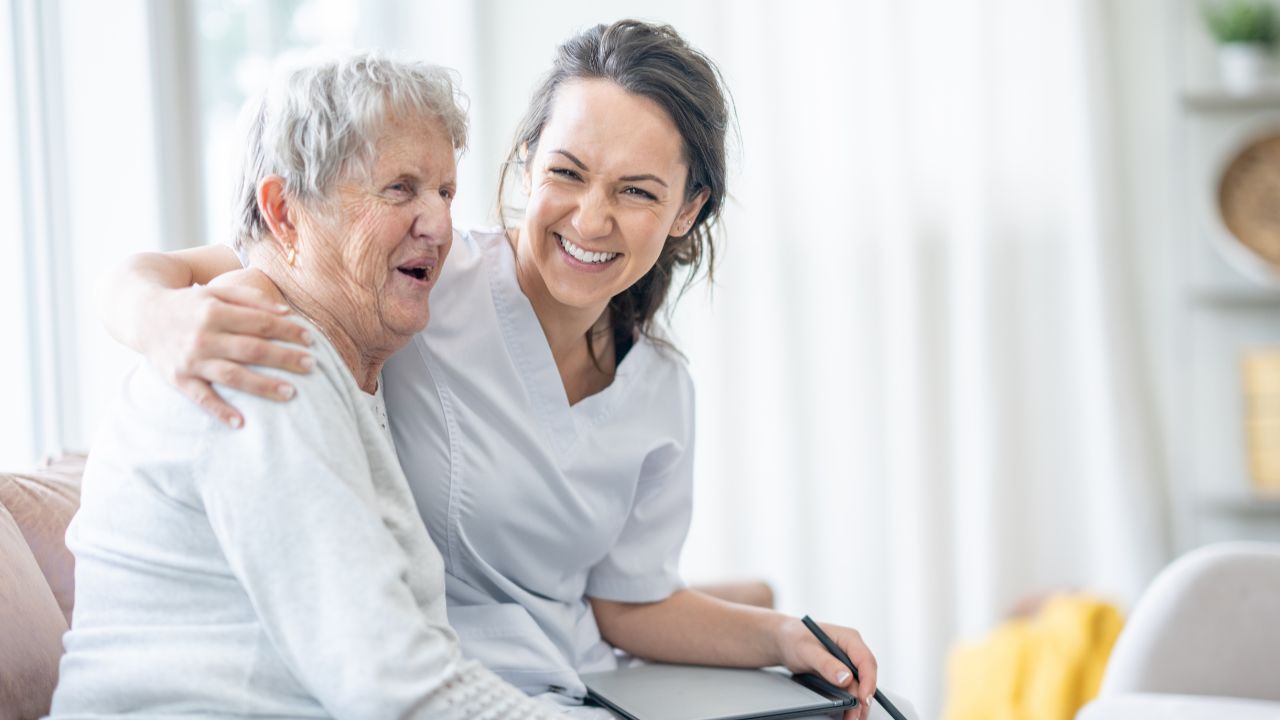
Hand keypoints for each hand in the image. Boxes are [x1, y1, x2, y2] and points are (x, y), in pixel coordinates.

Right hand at [142, 284, 313, 427]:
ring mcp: (190, 359)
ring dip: (263, 385)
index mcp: (215, 310)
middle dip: (284, 358)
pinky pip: (201, 398)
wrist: (141, 314)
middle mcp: (203, 335)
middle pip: (251, 349)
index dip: (288, 331)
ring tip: (291, 393)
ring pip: (232, 375)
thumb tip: (287, 312)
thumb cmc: (190, 304)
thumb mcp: (216, 292)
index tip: (311, 340)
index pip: (260, 322)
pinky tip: (241, 423)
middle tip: (311, 366)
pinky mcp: (177, 379)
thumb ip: (251, 298)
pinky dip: (220, 411)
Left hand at [775, 616, 877, 719]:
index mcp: (849, 639)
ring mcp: (848, 663)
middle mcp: (852, 651)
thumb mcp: (806, 650)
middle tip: (854, 716)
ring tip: (850, 719)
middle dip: (862, 699)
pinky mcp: (842, 674)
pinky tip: (845, 713)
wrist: (785, 641)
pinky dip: (849, 702)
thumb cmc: (794, 638)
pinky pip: (850, 690)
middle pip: (865, 678)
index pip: (866, 661)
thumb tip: (846, 678)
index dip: (868, 681)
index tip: (863, 698)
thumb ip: (826, 663)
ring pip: (859, 687)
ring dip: (857, 704)